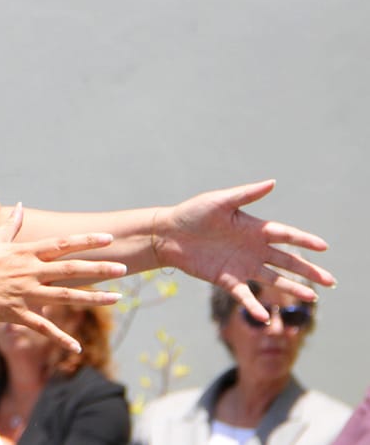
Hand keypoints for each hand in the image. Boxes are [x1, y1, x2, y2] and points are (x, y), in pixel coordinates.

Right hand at [0, 203, 126, 352]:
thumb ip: (10, 225)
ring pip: (66, 296)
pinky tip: (77, 347)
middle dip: (99, 269)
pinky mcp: (16, 314)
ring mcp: (24, 294)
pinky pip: (43, 328)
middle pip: (71, 270)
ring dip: (93, 298)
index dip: (86, 242)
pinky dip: (60, 339)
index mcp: (24, 253)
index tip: (108, 239)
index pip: (62, 245)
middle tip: (124, 268)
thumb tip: (20, 207)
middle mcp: (29, 272)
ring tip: (117, 299)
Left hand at [156, 179, 335, 322]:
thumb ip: (246, 195)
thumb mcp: (220, 201)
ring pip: (274, 279)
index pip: (286, 235)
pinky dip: (254, 306)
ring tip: (312, 298)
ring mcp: (242, 266)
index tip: (323, 247)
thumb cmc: (193, 213)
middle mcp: (253, 249)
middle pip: (287, 261)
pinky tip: (265, 316)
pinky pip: (245, 295)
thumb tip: (273, 182)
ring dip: (292, 289)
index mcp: (254, 229)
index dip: (305, 241)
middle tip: (330, 281)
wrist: (168, 234)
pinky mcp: (227, 280)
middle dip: (309, 271)